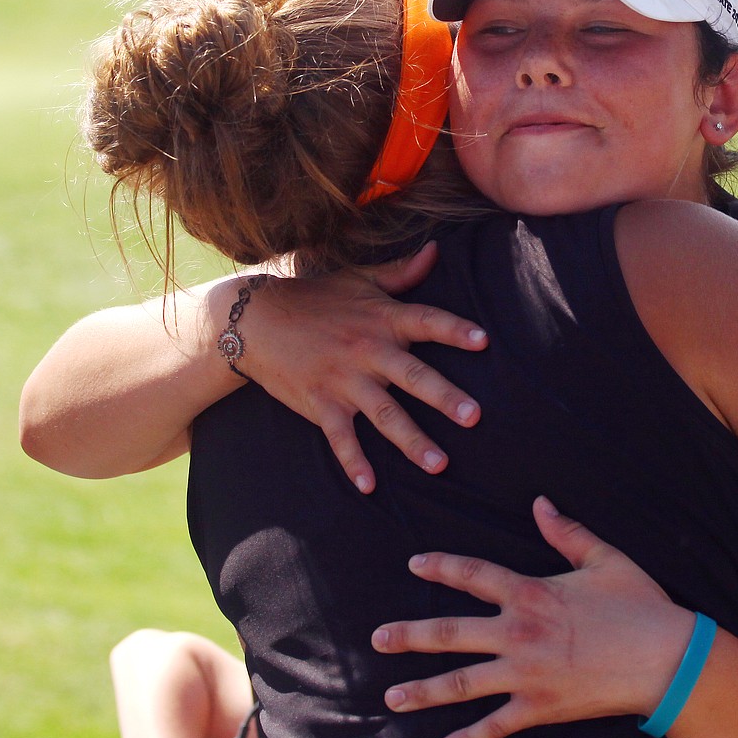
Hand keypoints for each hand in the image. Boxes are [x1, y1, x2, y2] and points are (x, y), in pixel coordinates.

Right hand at [241, 243, 488, 491]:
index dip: (455, 329)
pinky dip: (353, 462)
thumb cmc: (314, 298)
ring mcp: (344, 381)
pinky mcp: (321, 404)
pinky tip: (369, 486)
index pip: (426, 322)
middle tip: (474, 417)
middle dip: (444, 397)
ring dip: (413, 442)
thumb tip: (436, 251)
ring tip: (440, 465)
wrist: (254, 320)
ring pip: (385, 414)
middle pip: (413, 376)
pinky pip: (341, 438)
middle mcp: (368, 351)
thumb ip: (401, 272)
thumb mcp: (358, 279)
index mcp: (383, 319)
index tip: (483, 341)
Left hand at [371, 496, 694, 737]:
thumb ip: (566, 532)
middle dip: (409, 636)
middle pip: (450, 632)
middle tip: (377, 639)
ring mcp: (524, 673)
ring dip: (422, 690)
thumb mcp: (604, 558)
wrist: (665, 658)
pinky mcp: (538, 707)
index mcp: (531, 592)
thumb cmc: (639, 604)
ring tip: (390, 696)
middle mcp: (518, 632)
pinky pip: (494, 726)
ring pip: (460, 683)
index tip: (413, 564)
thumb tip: (540, 503)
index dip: (440, 566)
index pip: (472, 573)